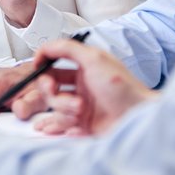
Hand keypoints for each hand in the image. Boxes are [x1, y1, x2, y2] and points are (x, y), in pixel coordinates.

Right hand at [32, 39, 157, 135]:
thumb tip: (45, 47)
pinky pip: (60, 123)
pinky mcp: (81, 124)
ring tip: (80, 110)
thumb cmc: (122, 88)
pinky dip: (53, 125)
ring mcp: (80, 105)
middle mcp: (81, 85)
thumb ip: (67, 48)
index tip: (36, 66)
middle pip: (50, 85)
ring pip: (54, 105)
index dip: (42, 62)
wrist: (138, 119)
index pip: (55, 60)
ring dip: (62, 108)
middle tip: (55, 91)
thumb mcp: (95, 58)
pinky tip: (46, 127)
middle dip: (50, 90)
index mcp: (84, 67)